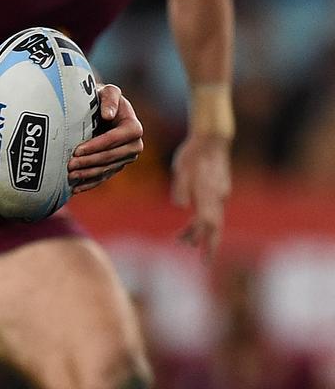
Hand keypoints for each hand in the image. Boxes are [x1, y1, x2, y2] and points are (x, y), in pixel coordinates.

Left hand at [68, 84, 143, 192]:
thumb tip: (108, 114)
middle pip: (110, 157)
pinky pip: (104, 177)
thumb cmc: (103, 98)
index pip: (114, 139)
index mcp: (134, 127)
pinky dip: (90, 183)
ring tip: (70, 175)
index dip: (96, 146)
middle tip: (69, 165)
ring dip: (87, 174)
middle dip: (89, 162)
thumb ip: (110, 98)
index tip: (77, 150)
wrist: (102, 109)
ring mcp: (126, 158)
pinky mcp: (117, 166)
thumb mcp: (108, 92)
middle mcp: (135, 145)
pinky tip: (76, 188)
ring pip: (106, 169)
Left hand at [171, 134, 231, 260]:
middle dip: (209, 244)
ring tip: (183, 239)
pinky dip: (205, 220)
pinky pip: (214, 210)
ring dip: (201, 231)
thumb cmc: (192, 154)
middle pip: (215, 226)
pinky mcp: (221, 190)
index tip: (202, 256)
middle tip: (204, 261)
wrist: (212, 140)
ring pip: (214, 218)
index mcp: (207, 194)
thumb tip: (180, 205)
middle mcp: (218, 197)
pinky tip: (194, 221)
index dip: (205, 240)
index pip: (207, 223)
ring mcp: (221, 194)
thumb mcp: (180, 169)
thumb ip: (181, 187)